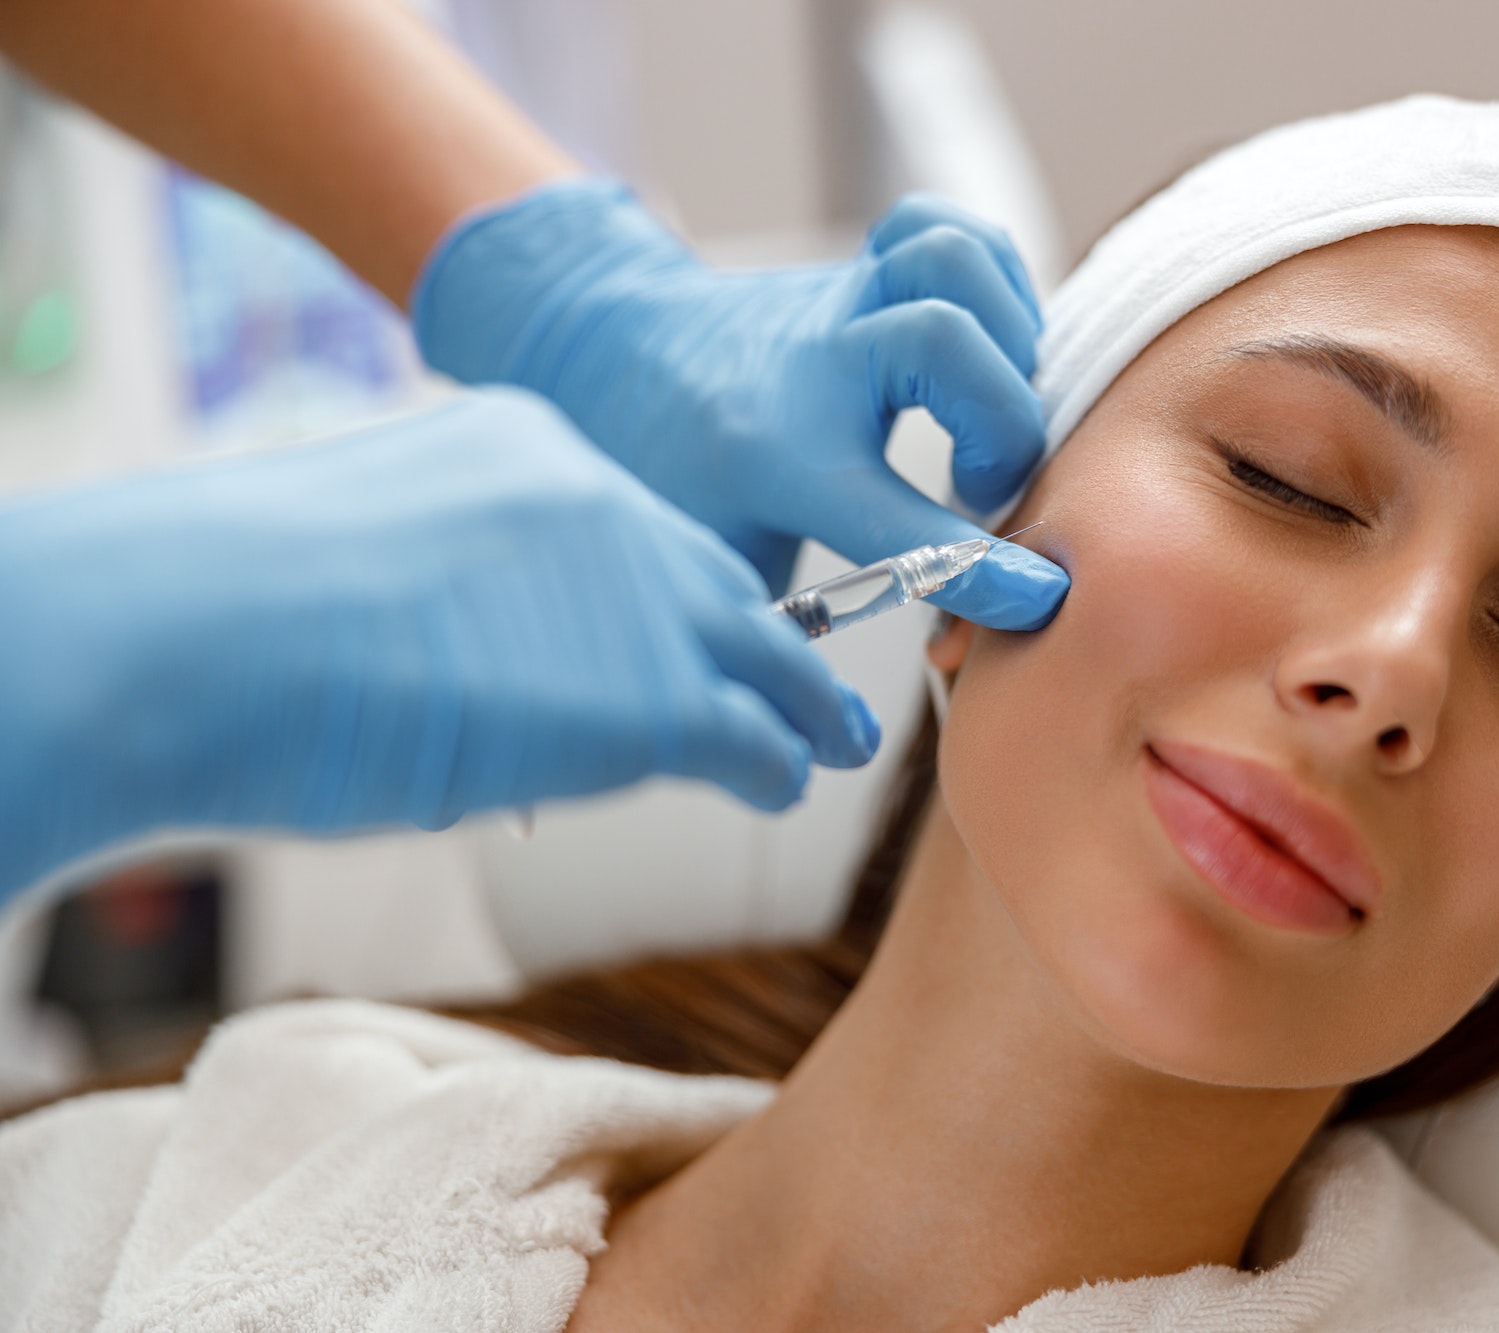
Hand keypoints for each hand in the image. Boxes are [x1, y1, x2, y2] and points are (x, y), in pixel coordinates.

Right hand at [0, 389, 876, 900]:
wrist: (202, 634)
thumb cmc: (231, 609)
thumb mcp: (370, 554)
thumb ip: (454, 587)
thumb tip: (472, 666)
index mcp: (527, 449)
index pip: (631, 532)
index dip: (670, 597)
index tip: (692, 632)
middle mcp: (604, 503)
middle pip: (713, 580)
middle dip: (760, 637)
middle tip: (802, 679)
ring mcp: (639, 595)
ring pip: (760, 651)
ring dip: (802, 703)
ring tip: (833, 739)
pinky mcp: (656, 697)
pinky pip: (754, 732)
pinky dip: (783, 762)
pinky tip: (789, 784)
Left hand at [412, 180, 1068, 627]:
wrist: (603, 347)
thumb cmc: (662, 474)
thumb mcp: (701, 567)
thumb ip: (766, 642)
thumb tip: (820, 752)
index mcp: (771, 454)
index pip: (895, 517)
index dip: (979, 567)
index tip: (1037, 599)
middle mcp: (814, 363)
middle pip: (939, 341)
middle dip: (1000, 418)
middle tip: (985, 481)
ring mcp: (840, 300)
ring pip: (947, 259)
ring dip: (1005, 330)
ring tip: (997, 404)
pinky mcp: (864, 266)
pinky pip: (947, 230)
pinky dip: (993, 277)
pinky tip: (990, 345)